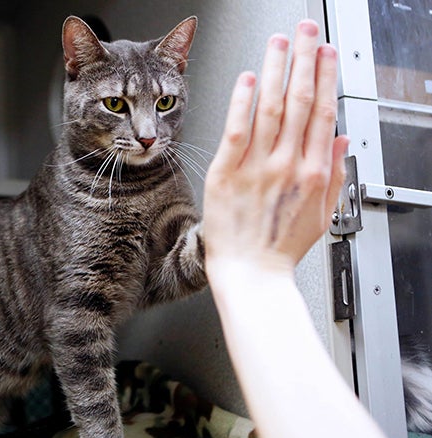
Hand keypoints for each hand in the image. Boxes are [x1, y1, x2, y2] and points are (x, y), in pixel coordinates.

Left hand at [203, 20, 348, 274]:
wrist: (251, 275)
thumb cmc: (280, 249)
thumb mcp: (322, 215)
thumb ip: (334, 173)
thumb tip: (341, 140)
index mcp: (313, 173)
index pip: (322, 113)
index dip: (325, 78)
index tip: (326, 53)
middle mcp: (287, 165)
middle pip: (299, 102)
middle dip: (304, 61)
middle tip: (306, 32)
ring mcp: (256, 168)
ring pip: (269, 108)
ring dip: (275, 71)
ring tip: (279, 44)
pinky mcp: (226, 174)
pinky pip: (236, 130)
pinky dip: (242, 102)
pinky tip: (248, 78)